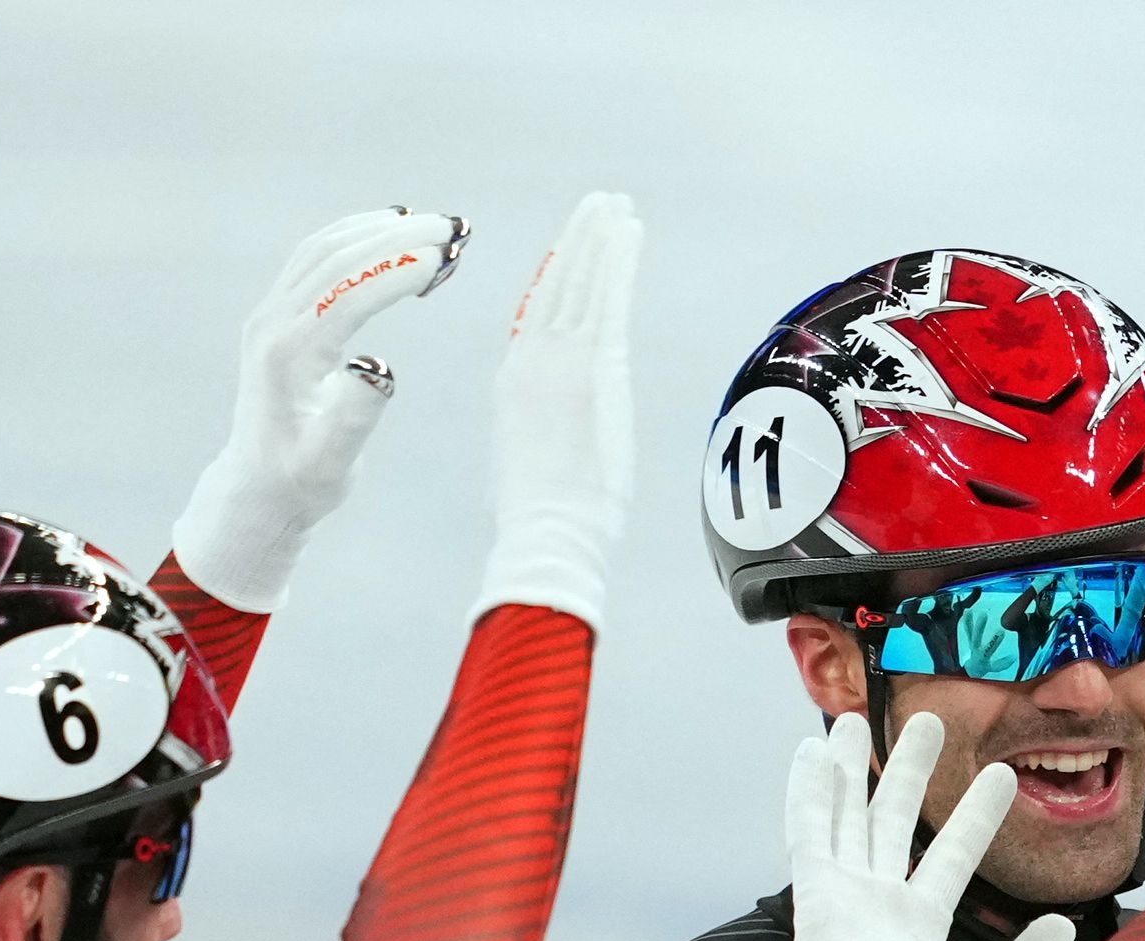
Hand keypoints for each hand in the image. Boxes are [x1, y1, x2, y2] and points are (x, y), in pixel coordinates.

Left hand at [170, 207, 467, 612]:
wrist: (258, 486)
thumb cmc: (300, 482)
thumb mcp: (330, 463)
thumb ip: (354, 416)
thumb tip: (380, 369)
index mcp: (287, 355)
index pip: (345, 294)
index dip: (396, 271)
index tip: (445, 257)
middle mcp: (273, 323)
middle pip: (336, 257)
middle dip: (398, 237)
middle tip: (455, 229)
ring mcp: (271, 313)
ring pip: (324, 248)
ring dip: (380, 230)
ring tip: (436, 225)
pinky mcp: (278, 313)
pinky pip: (315, 257)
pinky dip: (356, 235)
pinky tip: (391, 228)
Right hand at [476, 192, 640, 626]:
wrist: (548, 531)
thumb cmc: (544, 520)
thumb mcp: (533, 463)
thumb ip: (547, 433)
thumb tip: (561, 441)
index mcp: (515, 382)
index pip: (537, 314)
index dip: (556, 276)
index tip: (570, 249)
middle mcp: (532, 360)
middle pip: (559, 286)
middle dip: (579, 243)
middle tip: (596, 205)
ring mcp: (561, 359)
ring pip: (584, 282)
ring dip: (600, 239)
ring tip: (614, 205)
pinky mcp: (592, 365)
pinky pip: (609, 298)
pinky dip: (619, 262)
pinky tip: (629, 231)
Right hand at [733, 714, 1074, 940]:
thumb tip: (1063, 924)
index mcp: (916, 927)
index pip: (950, 855)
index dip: (974, 815)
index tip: (1001, 775)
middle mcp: (878, 906)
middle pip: (893, 822)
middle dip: (910, 771)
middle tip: (927, 719)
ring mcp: (845, 900)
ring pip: (851, 816)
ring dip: (854, 767)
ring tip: (858, 717)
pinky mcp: (818, 901)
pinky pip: (809, 835)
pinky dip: (808, 792)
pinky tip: (812, 750)